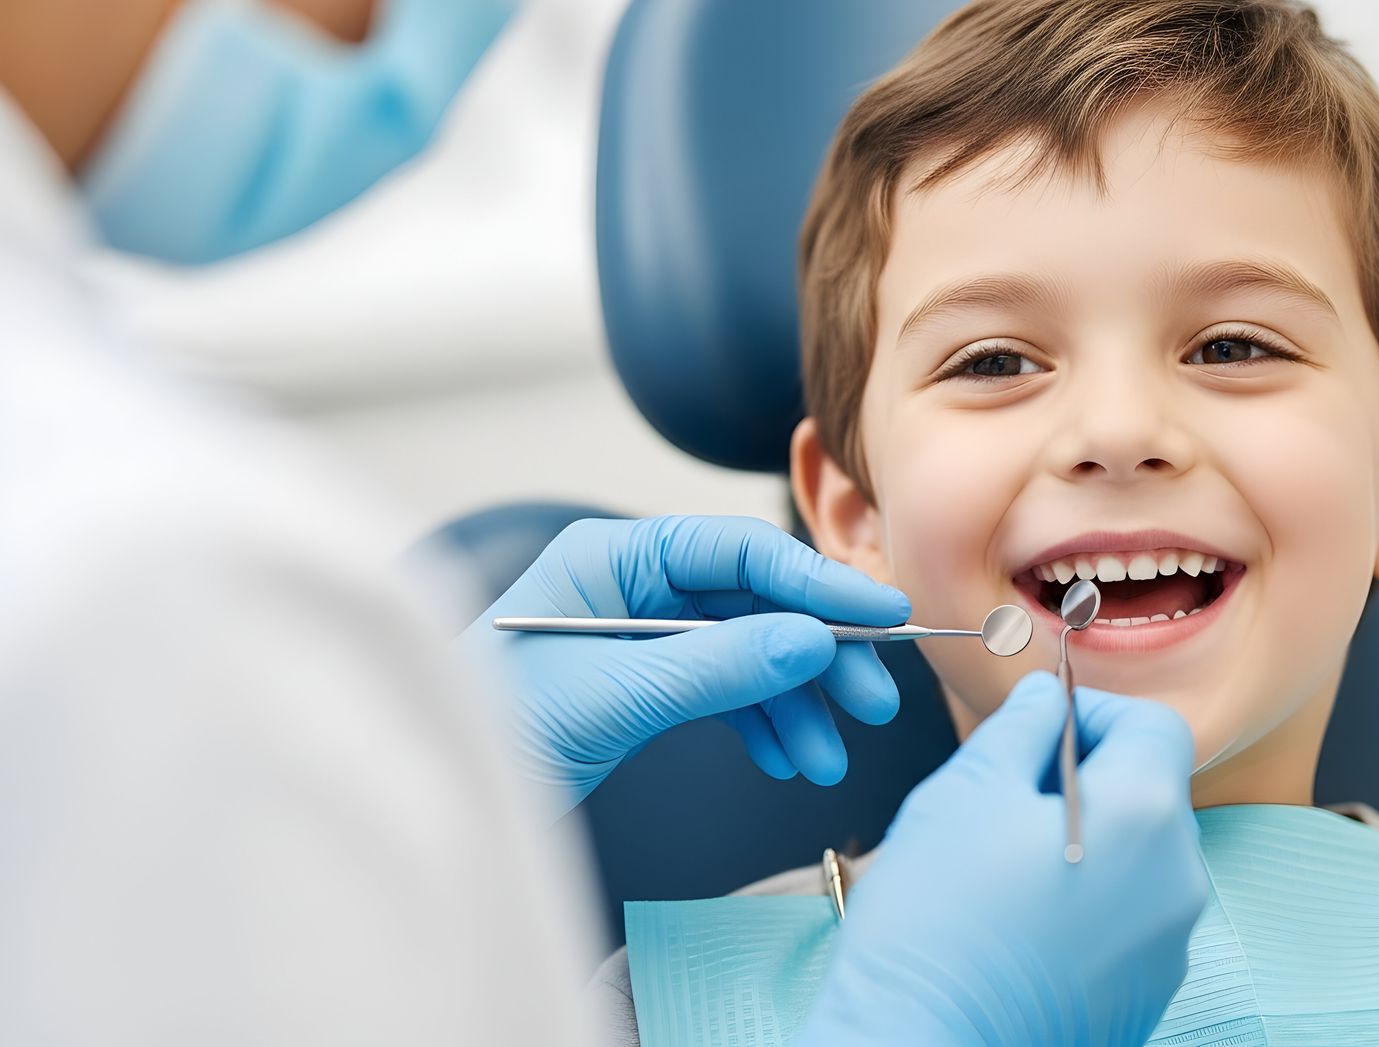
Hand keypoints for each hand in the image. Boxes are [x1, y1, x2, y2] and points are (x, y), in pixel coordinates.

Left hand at [460, 516, 909, 815]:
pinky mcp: (647, 685)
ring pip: (750, 654)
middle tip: (871, 700)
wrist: (441, 794)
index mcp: (616, 557)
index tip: (880, 615)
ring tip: (825, 758)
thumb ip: (716, 666)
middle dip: (817, 654)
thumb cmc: (493, 730)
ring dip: (796, 705)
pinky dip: (762, 725)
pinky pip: (727, 692)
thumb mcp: (613, 695)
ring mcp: (645, 635)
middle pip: (757, 603)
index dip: (817, 582)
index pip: (739, 552)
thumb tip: (810, 640)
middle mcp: (636, 586)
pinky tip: (786, 760)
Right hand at [797, 672, 1206, 1046]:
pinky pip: (1127, 925)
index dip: (1094, 714)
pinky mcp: (1144, 999)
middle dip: (1084, 781)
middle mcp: (1179, 882)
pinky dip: (1085, 908)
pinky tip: (1018, 928)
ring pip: (1137, 862)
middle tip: (1003, 801)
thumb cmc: (937, 920)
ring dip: (1084, 846)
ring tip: (1001, 872)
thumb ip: (1021, 727)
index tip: (1035, 733)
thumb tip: (1047, 700)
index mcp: (1146, 816)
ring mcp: (1168, 950)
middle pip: (1149, 795)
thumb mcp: (967, 790)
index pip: (1155, 727)